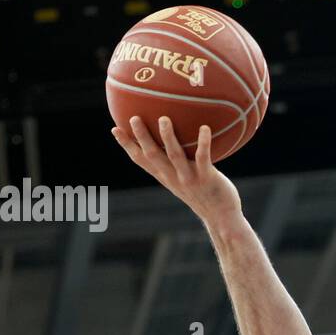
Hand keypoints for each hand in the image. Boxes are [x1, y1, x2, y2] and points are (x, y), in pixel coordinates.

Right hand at [111, 116, 241, 224]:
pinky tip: (204, 127)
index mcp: (165, 176)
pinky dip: (204, 143)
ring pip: (175, 155)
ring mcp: (189, 178)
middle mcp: (173, 177)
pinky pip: (204, 158)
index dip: (127, 145)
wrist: (221, 216)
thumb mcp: (185, 180)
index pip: (141, 160)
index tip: (115, 128)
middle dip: (142, 137)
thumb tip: (175, 141)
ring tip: (164, 119)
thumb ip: (177, 163)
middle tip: (133, 118)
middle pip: (153, 155)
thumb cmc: (204, 194)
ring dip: (168, 137)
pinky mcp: (207, 178)